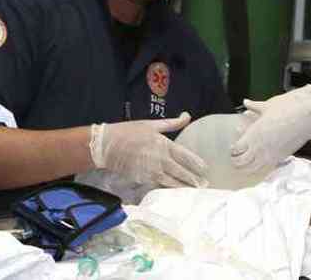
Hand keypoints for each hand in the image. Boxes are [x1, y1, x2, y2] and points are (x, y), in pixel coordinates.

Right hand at [89, 113, 207, 186]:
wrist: (106, 145)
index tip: (205, 169)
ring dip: (183, 187)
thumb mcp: (151, 124)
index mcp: (164, 144)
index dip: (196, 164)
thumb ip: (172, 123)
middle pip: (181, 172)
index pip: (185, 157)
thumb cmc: (128, 131)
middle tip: (204, 185)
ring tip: (193, 191)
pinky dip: (168, 190)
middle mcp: (160, 160)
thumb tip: (187, 115)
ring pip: (172, 182)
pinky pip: (158, 186)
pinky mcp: (142, 179)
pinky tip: (175, 194)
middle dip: (193, 179)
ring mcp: (151, 171)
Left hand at [231, 93, 310, 173]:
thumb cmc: (288, 110)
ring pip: (252, 169)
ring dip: (246, 167)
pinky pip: (265, 167)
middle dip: (236, 162)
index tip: (233, 147)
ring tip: (244, 164)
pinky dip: (259, 166)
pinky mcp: (281, 158)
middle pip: (241, 163)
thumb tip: (245, 102)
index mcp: (254, 135)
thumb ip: (254, 106)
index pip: (236, 150)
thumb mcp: (268, 106)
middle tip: (234, 158)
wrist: (308, 118)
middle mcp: (260, 148)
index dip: (233, 150)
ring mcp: (270, 155)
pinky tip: (259, 162)